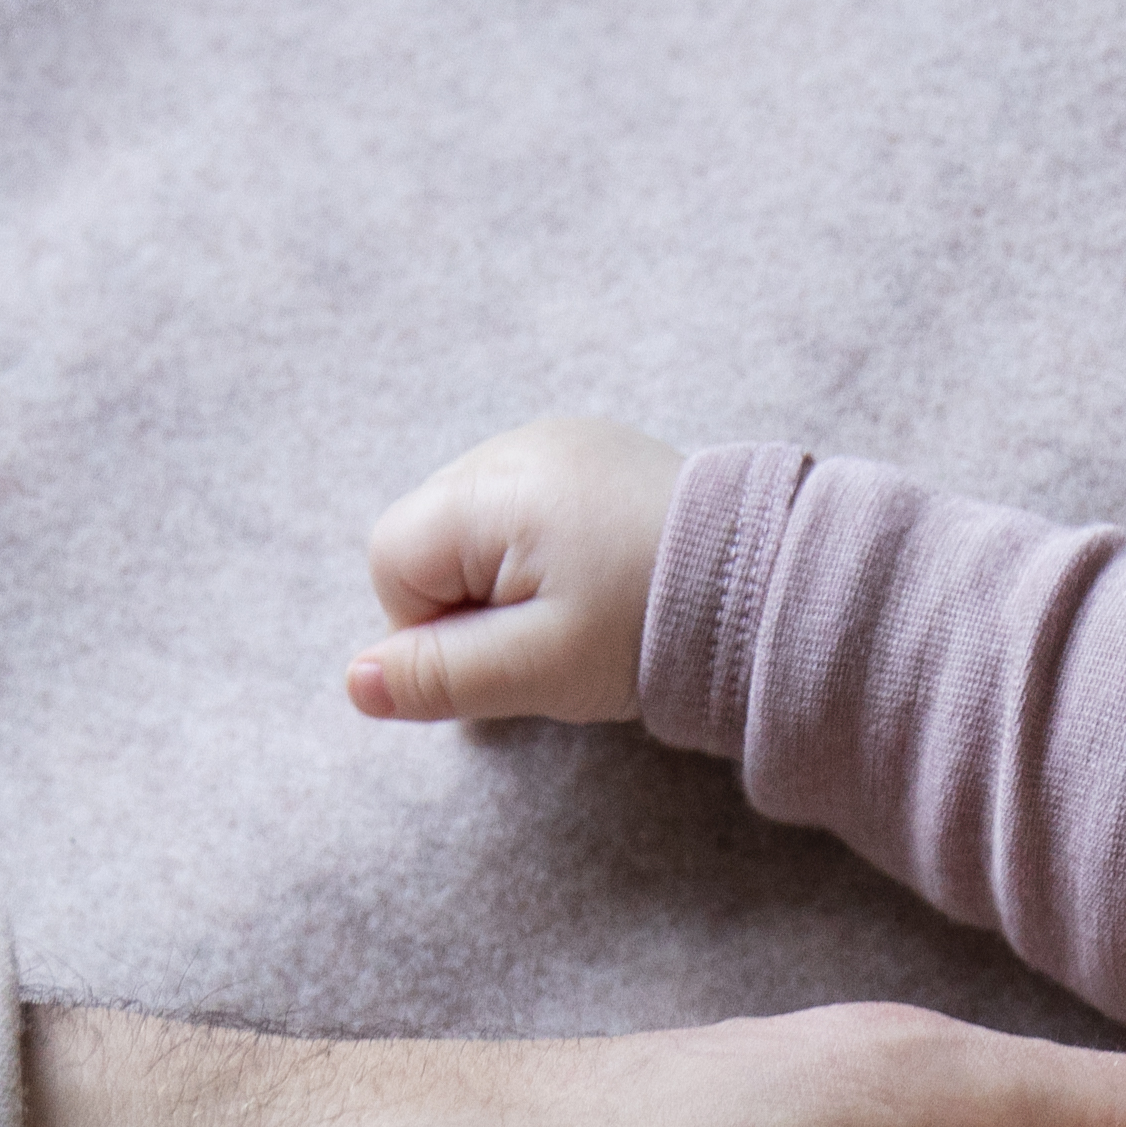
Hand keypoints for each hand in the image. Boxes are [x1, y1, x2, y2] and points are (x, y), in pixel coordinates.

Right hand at [343, 415, 684, 723]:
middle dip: (468, 602)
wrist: (770, 586)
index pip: (391, 561)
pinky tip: (600, 580)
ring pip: (477, 529)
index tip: (505, 653)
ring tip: (582, 610)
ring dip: (508, 581)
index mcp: (489, 489)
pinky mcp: (595, 454)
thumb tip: (355, 684)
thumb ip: (440, 675)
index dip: (430, 627)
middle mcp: (513, 447)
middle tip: (550, 638)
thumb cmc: (651, 628)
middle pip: (430, 538)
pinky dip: (546, 554)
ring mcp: (557, 443)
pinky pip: (529, 511)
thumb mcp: (538, 667)